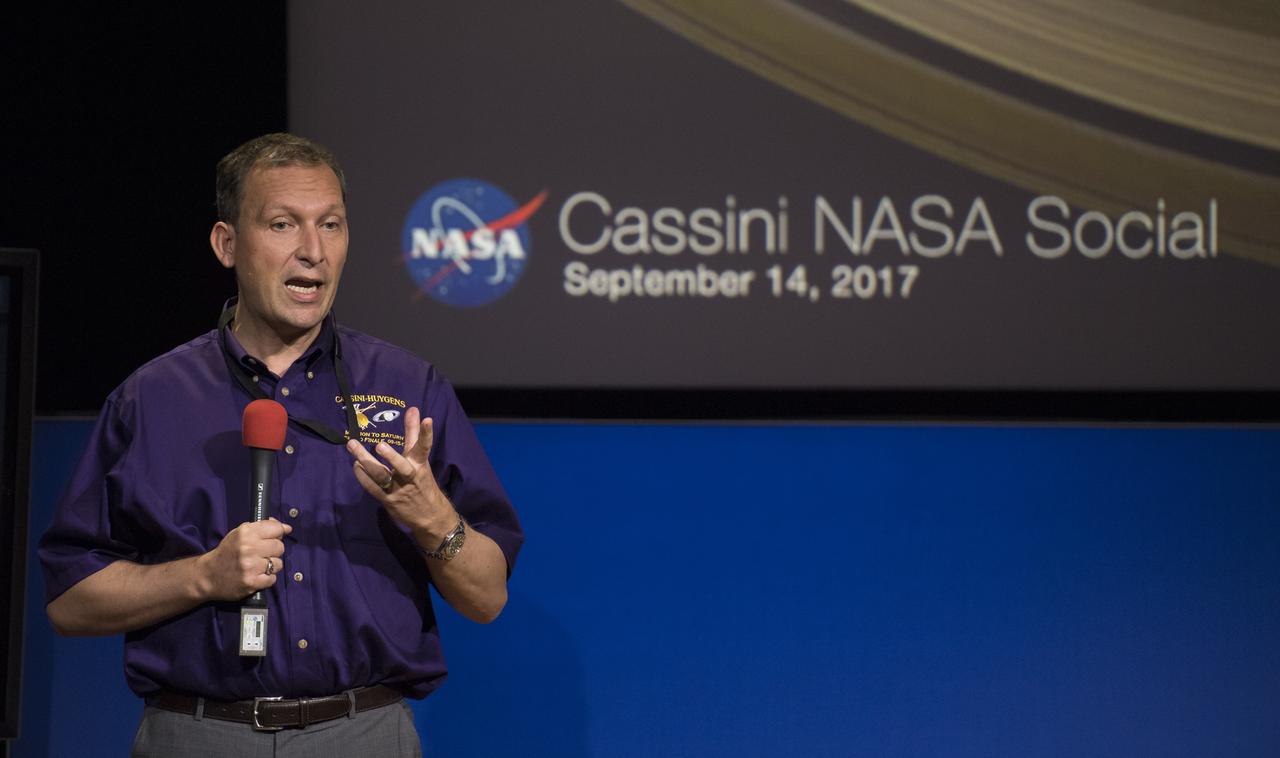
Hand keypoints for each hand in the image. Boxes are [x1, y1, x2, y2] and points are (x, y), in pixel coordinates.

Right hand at [195, 518, 291, 600]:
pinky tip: (257, 575)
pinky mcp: (252, 582)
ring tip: (259, 566)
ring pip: (278, 564)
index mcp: (246, 533)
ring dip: (271, 566)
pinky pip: (272, 579)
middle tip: (263, 554)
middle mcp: (248, 548)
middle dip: (274, 550)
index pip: (276, 528)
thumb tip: (286, 527)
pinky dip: (267, 578)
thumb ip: (261, 527)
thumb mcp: (239, 533)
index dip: (278, 533)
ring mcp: (250, 567)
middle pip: (280, 547)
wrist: (208, 575)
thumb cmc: (227, 552)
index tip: (275, 537)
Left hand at [346, 407, 456, 541]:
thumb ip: (414, 434)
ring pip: (382, 476)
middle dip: (391, 457)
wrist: (429, 515)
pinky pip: (373, 488)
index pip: (424, 447)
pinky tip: (355, 466)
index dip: (425, 433)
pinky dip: (363, 477)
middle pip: (400, 466)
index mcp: (420, 464)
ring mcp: (398, 489)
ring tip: (354, 447)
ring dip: (367, 463)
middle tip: (380, 445)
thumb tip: (413, 409)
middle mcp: (410, 476)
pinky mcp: (388, 500)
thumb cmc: (422, 482)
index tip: (427, 419)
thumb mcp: (421, 459)